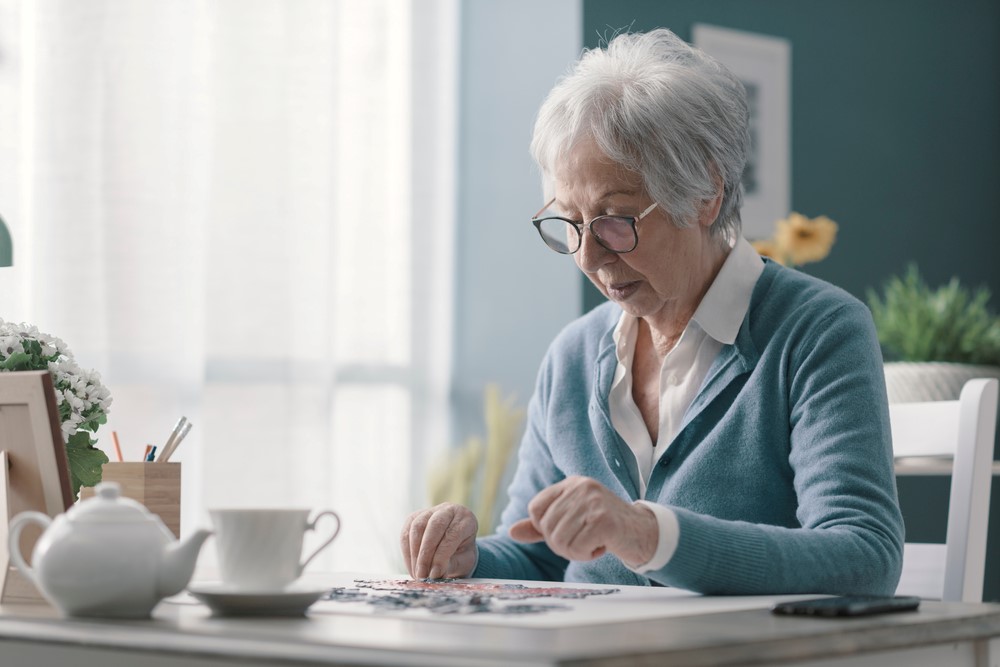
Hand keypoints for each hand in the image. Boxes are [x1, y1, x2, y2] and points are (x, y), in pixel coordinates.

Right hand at [400, 503, 478, 578]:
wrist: (456, 545)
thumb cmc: (462, 553)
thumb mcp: (463, 561)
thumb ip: (450, 565)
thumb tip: (434, 574)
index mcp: (465, 519)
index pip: (452, 534)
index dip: (442, 556)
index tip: (435, 574)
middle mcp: (448, 510)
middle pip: (434, 526)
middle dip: (425, 554)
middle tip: (422, 575)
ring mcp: (429, 511)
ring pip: (417, 527)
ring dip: (414, 554)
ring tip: (417, 574)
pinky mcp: (414, 517)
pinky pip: (406, 533)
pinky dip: (407, 552)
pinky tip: (412, 567)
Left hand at [508, 476, 656, 566]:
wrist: (644, 532)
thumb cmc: (605, 527)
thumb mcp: (571, 520)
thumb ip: (541, 526)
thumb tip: (511, 532)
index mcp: (571, 483)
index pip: (535, 508)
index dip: (544, 528)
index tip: (566, 532)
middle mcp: (581, 487)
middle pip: (546, 527)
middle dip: (561, 544)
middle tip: (582, 542)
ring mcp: (593, 502)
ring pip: (560, 540)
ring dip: (574, 552)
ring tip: (592, 544)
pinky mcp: (604, 520)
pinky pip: (577, 548)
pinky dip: (587, 555)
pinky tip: (602, 547)